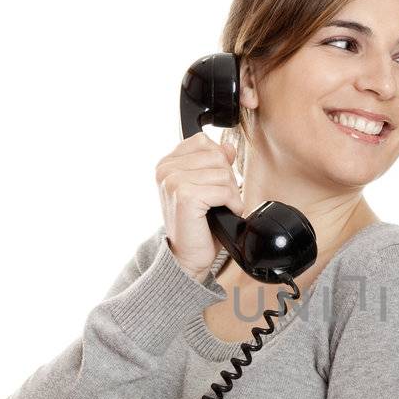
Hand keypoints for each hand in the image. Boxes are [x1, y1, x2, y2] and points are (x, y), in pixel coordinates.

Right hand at [155, 132, 244, 281]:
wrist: (186, 256)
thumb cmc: (197, 224)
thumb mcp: (206, 187)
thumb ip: (214, 164)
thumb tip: (228, 146)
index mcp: (167, 163)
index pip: (204, 141)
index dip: (218, 162)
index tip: (213, 183)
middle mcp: (166, 170)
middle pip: (216, 155)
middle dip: (227, 179)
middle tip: (218, 200)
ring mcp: (173, 181)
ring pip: (223, 173)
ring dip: (231, 194)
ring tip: (220, 208)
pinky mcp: (185, 197)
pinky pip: (225, 191)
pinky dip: (233, 205)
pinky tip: (224, 214)